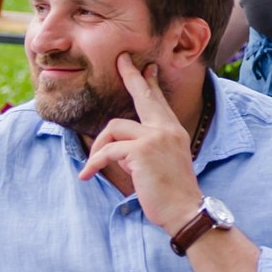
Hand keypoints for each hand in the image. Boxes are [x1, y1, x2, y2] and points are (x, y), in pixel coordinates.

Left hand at [75, 55, 203, 229]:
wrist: (184, 210)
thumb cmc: (172, 194)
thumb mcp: (163, 164)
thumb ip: (147, 148)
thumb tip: (121, 147)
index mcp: (173, 132)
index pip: (159, 103)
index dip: (150, 85)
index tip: (147, 69)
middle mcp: (167, 129)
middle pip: (144, 96)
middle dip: (131, 76)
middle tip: (122, 60)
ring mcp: (155, 137)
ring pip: (114, 127)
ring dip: (99, 147)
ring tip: (93, 165)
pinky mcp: (141, 150)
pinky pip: (108, 150)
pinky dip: (94, 162)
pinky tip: (88, 174)